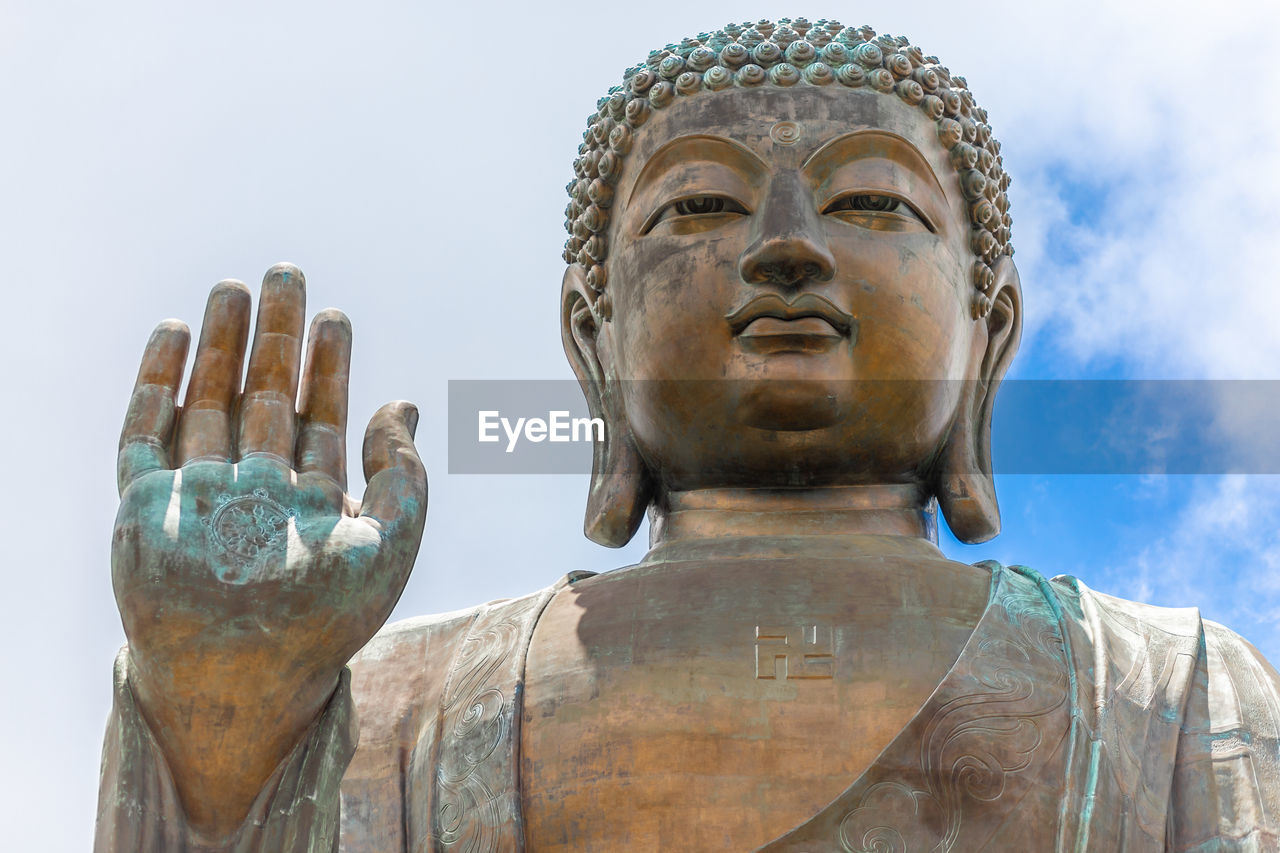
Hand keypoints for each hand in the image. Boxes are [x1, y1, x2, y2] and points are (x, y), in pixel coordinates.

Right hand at [112, 264, 426, 835]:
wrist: (241, 680)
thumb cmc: (325, 622)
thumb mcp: (389, 545)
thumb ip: (405, 476)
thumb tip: (407, 405)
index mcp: (311, 501)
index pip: (322, 418)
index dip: (330, 366)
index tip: (337, 316)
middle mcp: (255, 490)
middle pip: (264, 396)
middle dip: (275, 337)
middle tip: (286, 273)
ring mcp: (198, 495)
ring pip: (208, 402)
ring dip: (219, 345)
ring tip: (232, 288)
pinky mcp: (145, 505)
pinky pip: (145, 433)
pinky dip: (156, 383)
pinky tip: (172, 334)